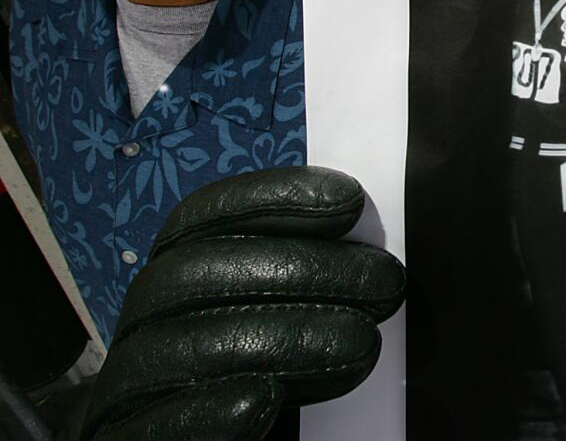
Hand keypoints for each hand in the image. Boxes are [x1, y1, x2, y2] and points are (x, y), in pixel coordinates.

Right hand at [81, 167, 405, 440]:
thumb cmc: (273, 387)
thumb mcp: (290, 321)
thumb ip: (304, 282)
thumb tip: (363, 245)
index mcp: (170, 287)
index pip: (199, 222)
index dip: (271, 200)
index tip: (349, 200)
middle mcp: (140, 328)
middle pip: (191, 275)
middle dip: (297, 267)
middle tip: (384, 282)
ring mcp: (129, 391)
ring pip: (178, 347)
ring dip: (283, 336)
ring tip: (361, 342)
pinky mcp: (133, 439)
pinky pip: (152, 428)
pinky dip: (208, 411)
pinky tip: (267, 397)